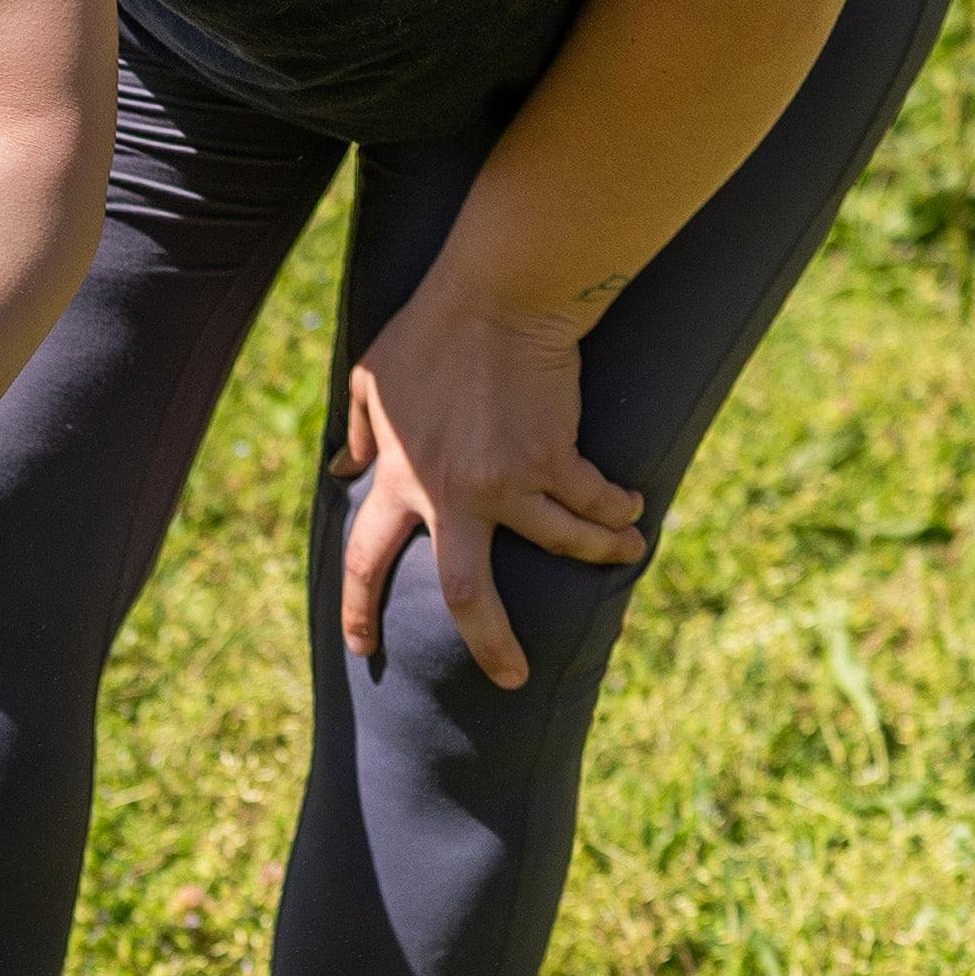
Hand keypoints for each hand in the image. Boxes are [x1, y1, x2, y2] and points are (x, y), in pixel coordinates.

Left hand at [333, 289, 646, 687]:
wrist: (497, 298)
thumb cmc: (431, 330)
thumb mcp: (372, 382)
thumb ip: (362, 433)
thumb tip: (342, 471)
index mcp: (399, 482)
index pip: (365, 560)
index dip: (360, 609)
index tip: (362, 648)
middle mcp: (450, 495)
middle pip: (467, 596)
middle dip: (491, 645)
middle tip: (511, 677)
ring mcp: (505, 481)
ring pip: (559, 543)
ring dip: (599, 551)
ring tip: (625, 551)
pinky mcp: (553, 458)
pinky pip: (592, 501)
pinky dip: (617, 508)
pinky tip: (632, 509)